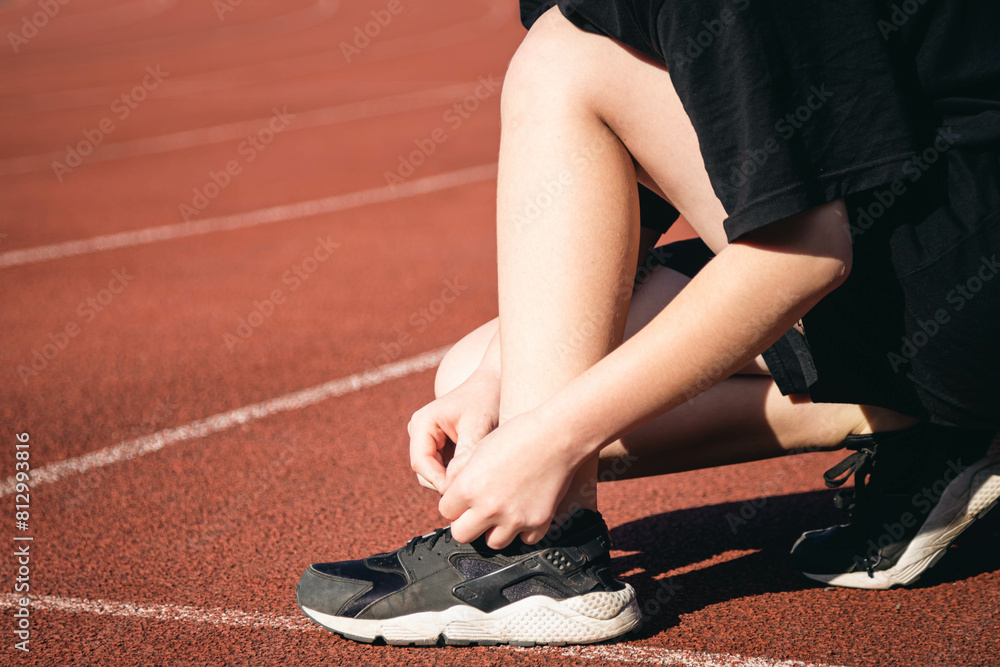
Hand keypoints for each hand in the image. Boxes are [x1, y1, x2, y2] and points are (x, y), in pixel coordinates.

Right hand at [407, 368, 499, 491]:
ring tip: (479, 476)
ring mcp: (427, 440)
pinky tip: (478, 470)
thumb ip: (463, 456)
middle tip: (474, 488)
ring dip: (454, 479)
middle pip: (425, 472)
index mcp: (422, 423)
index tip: (463, 492)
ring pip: (435, 474)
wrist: (495, 384)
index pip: (421, 463)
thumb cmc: (487, 400)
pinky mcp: (439, 446)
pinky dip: (459, 473)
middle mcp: (419, 432)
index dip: (438, 481)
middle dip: (447, 482)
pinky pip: (444, 470)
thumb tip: (450, 487)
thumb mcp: (477, 427)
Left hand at [438, 408, 586, 548]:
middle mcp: (489, 508)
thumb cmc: (518, 435)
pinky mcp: (538, 523)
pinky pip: (525, 540)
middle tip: (478, 510)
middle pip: (462, 535)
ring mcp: (514, 519)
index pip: (445, 511)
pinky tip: (525, 511)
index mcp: (468, 488)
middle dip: (467, 523)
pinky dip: (524, 530)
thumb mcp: (478, 448)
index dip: (454, 503)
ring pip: (493, 543)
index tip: (464, 498)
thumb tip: (448, 491)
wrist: (556, 436)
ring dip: (495, 530)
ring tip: (504, 510)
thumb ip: (458, 472)